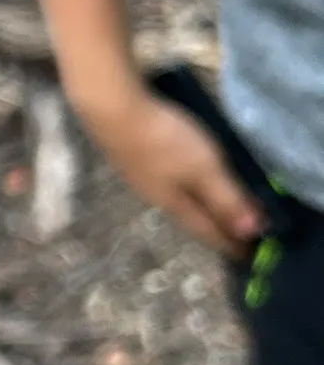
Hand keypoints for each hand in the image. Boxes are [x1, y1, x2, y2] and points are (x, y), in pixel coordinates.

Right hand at [80, 86, 263, 258]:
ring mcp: (138, 174)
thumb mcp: (203, 168)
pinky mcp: (130, 153)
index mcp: (174, 202)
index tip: (249, 256)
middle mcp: (154, 194)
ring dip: (195, 204)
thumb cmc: (162, 140)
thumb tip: (254, 233)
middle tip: (232, 232)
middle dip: (210, 225)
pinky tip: (178, 173)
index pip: (206, 229)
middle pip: (188, 215)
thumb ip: (227, 198)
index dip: (228, 242)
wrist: (111, 109)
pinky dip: (181, 184)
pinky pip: (163, 178)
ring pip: (174, 197)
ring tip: (209, 203)